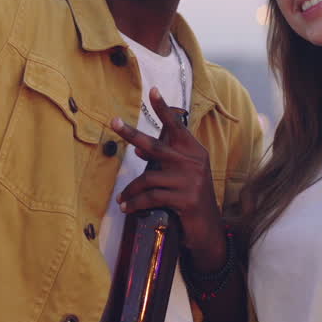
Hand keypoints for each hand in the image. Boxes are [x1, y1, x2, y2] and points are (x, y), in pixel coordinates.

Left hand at [112, 88, 225, 269]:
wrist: (208, 230)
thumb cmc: (190, 198)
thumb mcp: (182, 176)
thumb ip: (164, 161)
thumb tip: (138, 150)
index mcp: (195, 151)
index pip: (177, 126)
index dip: (164, 109)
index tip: (152, 91)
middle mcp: (194, 162)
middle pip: (156, 145)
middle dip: (132, 134)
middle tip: (113, 122)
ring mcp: (190, 180)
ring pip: (149, 178)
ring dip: (131, 190)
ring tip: (122, 198)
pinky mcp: (185, 199)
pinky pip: (151, 197)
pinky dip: (136, 203)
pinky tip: (127, 208)